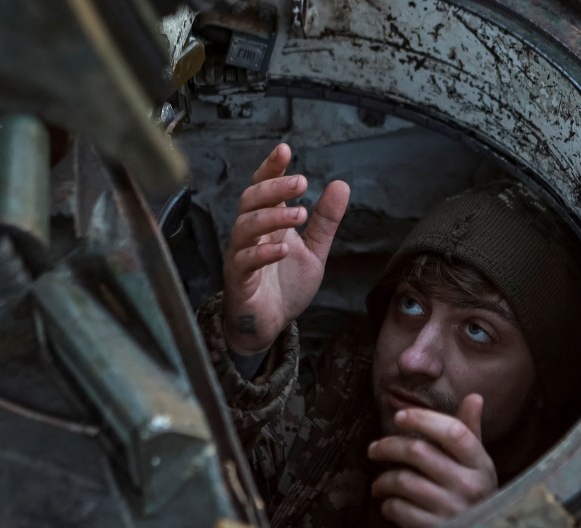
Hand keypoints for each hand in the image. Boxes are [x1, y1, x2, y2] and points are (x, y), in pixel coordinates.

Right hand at [222, 143, 350, 354]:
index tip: (285, 150)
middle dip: (274, 188)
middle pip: (250, 200)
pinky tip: (283, 249)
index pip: (263, 187)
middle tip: (301, 182)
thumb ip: (325, 221)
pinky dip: (263, 253)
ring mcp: (241, 256)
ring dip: (272, 217)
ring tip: (300, 214)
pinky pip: (244, 261)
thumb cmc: (286, 286)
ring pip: (245, 227)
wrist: (271, 324)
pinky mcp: (238, 280)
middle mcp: (250, 235)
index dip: (271, 168)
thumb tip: (341, 184)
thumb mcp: (314, 251)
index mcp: (267, 223)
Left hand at [368, 394, 497, 527]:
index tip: (398, 417)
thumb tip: (474, 397)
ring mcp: (454, 511)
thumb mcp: (476, 464)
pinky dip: (388, 505)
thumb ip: (470, 431)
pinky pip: (400, 510)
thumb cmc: (472, 493)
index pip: (453, 431)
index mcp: (481, 464)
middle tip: (373, 449)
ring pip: (404, 481)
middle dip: (388, 446)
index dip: (422, 419)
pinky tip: (390, 504)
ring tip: (379, 483)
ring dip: (383, 480)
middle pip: (419, 452)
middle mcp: (471, 486)